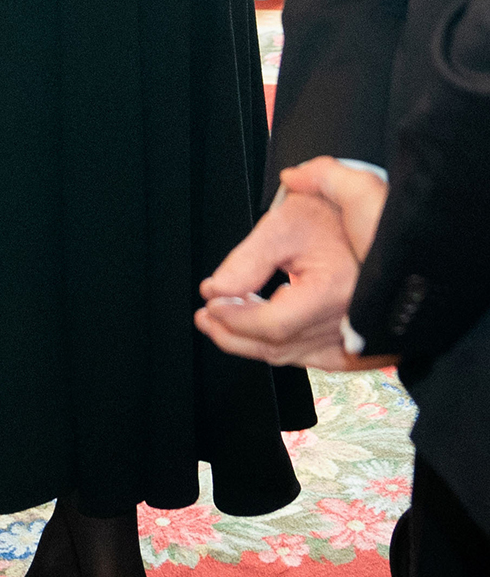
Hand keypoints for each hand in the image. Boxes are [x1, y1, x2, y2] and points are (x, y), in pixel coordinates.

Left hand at [194, 160, 390, 370]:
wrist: (370, 223)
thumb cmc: (331, 218)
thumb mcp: (286, 224)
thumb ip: (248, 259)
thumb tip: (215, 290)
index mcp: (336, 291)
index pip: (275, 324)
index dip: (236, 320)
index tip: (209, 303)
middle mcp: (351, 323)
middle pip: (279, 346)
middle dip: (235, 333)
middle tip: (206, 316)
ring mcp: (358, 340)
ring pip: (291, 355)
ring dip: (252, 341)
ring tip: (225, 318)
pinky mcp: (359, 347)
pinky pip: (310, 357)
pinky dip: (280, 346)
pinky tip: (261, 329)